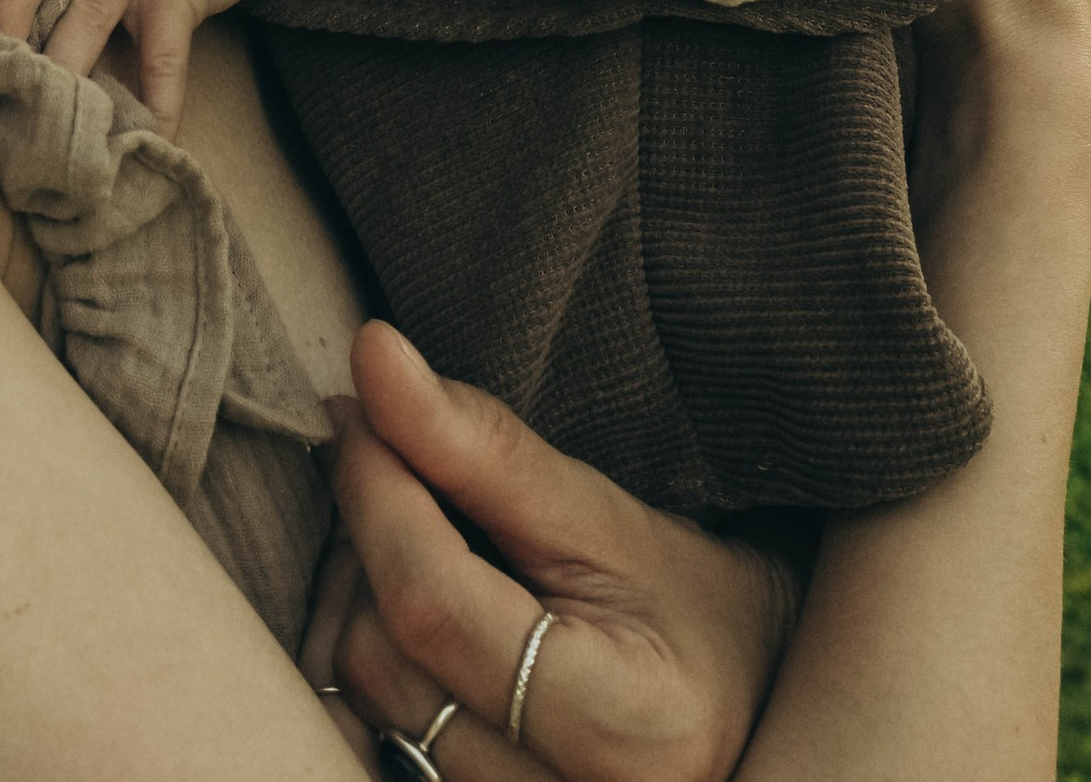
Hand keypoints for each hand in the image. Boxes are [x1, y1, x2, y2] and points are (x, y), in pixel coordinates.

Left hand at [320, 324, 795, 780]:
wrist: (736, 695)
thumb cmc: (687, 599)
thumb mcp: (605, 514)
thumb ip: (485, 447)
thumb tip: (373, 356)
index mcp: (618, 726)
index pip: (436, 607)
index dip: (378, 496)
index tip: (357, 411)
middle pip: (384, 659)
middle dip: (364, 542)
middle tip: (392, 463)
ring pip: (357, 701)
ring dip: (353, 595)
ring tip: (410, 535)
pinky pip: (364, 734)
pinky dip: (364, 650)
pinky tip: (406, 604)